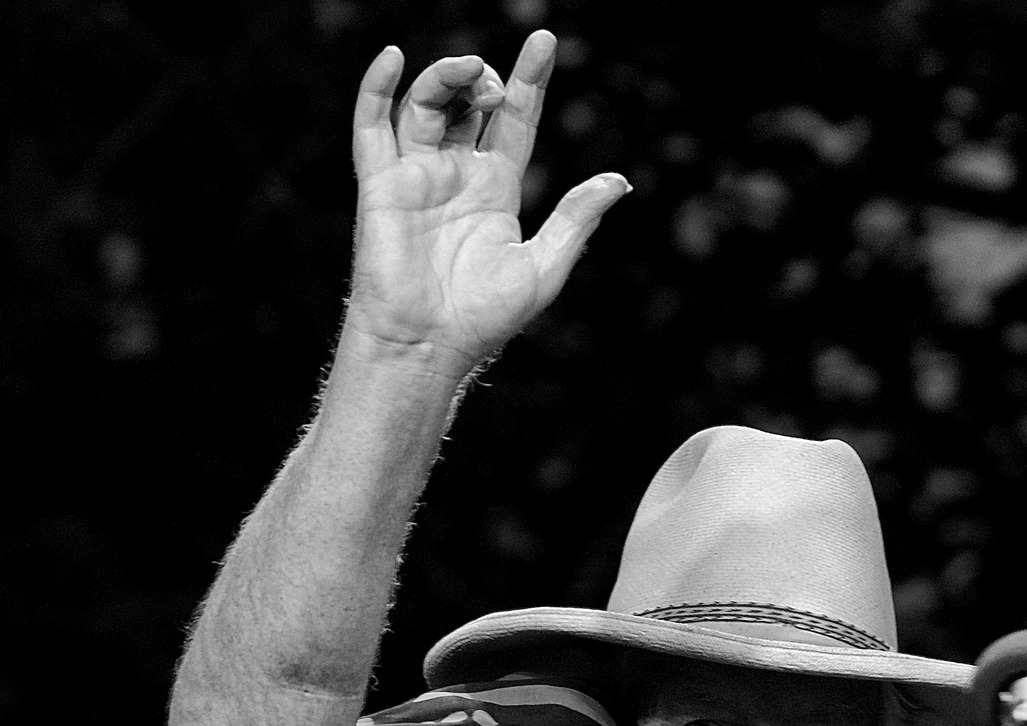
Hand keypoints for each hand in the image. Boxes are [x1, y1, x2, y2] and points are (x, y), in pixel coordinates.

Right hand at [345, 32, 628, 371]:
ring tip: (471, 74)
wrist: (429, 346)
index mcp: (497, 190)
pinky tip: (394, 57)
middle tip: (497, 84)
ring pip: (427, 103)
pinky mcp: (381, 183)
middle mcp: (457, 174)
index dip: (529, 81)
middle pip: (469, 103)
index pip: (515, 120)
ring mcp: (417, 175)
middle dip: (485, 79)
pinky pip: (372, 124)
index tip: (544, 42)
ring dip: (446, 77)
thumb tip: (618, 181)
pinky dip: (377, 86)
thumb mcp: (544, 268)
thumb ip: (576, 220)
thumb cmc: (485, 319)